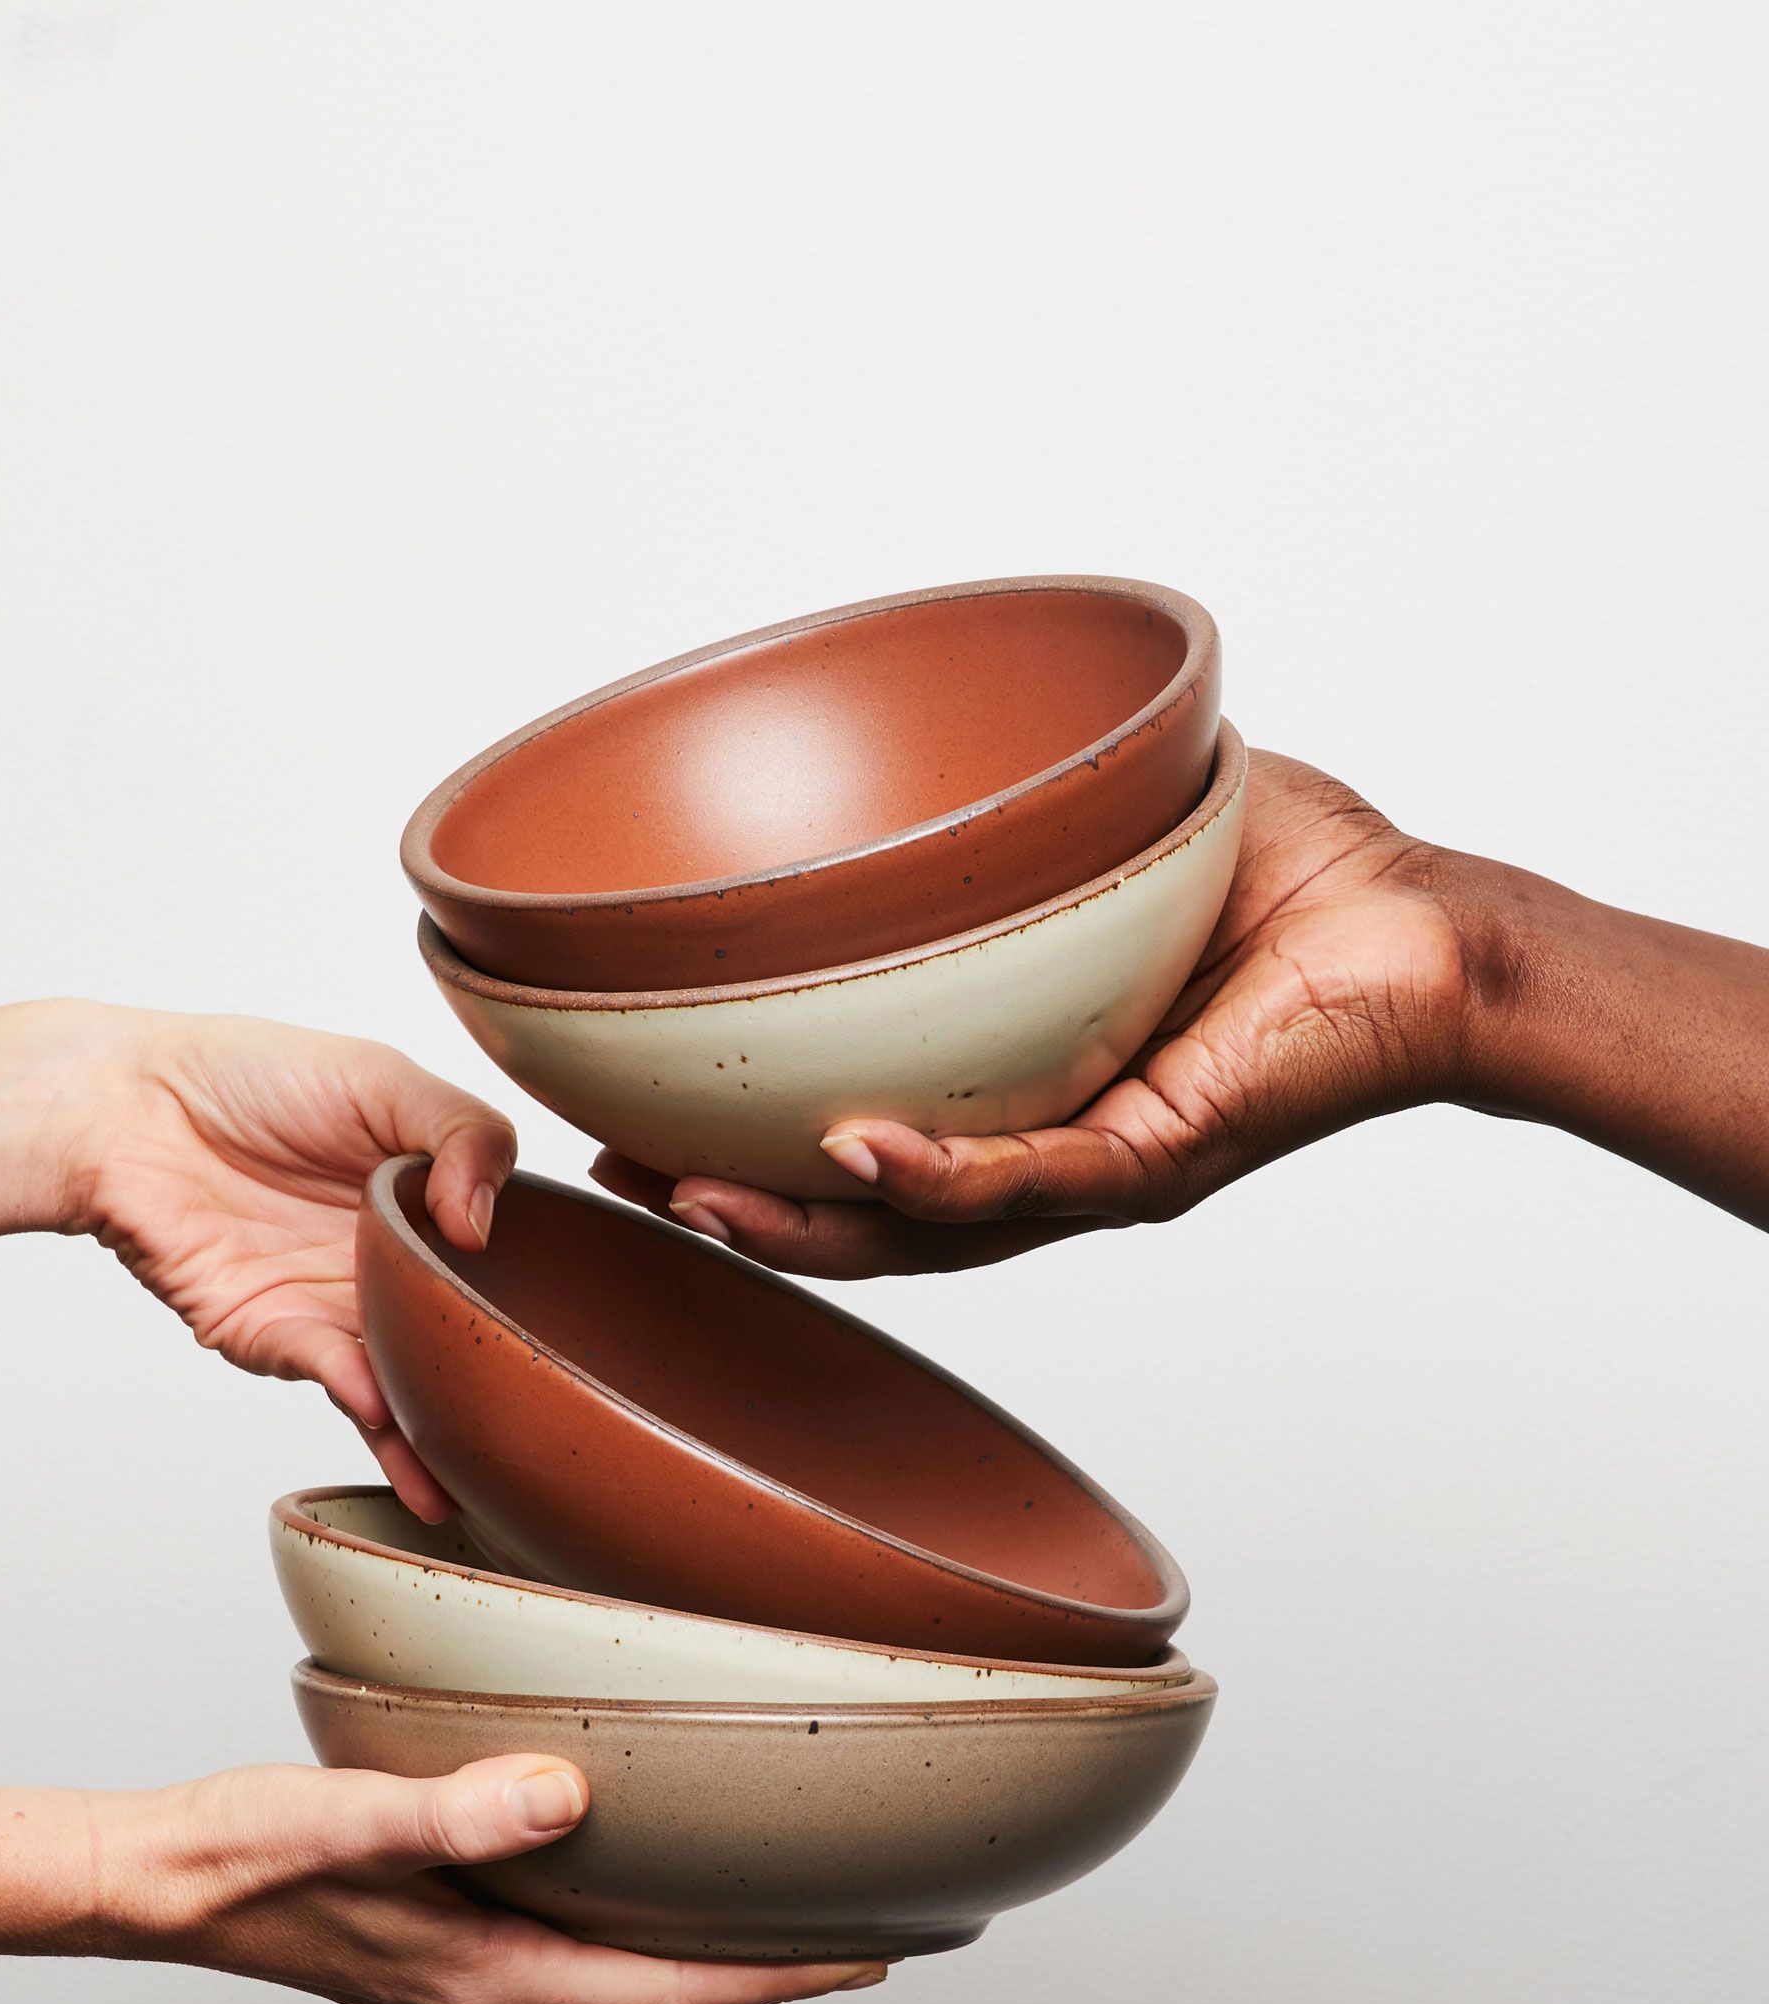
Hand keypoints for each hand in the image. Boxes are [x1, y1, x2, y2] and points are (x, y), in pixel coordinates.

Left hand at [0, 1000, 514, 1515]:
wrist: (122, 1108)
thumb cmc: (247, 1076)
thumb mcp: (381, 1077)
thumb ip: (462, 1134)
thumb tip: (482, 1225)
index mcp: (425, 1200)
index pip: (502, 1256)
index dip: (541, 1287)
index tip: (588, 1321)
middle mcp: (387, 1263)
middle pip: (462, 1335)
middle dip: (505, 1388)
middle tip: (565, 1422)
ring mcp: (336, 1308)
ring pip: (408, 1378)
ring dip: (445, 1432)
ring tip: (491, 1478)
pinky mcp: (277, 1337)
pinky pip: (339, 1381)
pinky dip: (374, 1405)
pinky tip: (405, 1423)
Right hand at [102, 1756, 885, 2003]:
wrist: (159, 1880)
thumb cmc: (243, 1858)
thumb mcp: (350, 1825)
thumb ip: (455, 1812)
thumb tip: (563, 1795)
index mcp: (493, 1974)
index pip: (672, 1991)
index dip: (779, 1979)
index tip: (874, 1959)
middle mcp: (497, 1980)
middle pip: (666, 1982)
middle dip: (771, 1961)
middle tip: (871, 1921)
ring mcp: (474, 1958)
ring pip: (624, 1954)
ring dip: (708, 1933)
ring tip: (789, 1889)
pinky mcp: (451, 1924)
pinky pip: (577, 1925)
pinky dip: (639, 1903)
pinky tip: (653, 1854)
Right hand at [593, 753, 1478, 1276]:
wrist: (1432, 932)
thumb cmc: (1291, 880)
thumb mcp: (1105, 824)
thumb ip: (1004, 804)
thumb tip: (899, 726)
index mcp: (1016, 1084)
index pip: (858, 1135)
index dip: (745, 1145)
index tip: (633, 1124)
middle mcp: (1044, 1146)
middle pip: (862, 1211)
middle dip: (735, 1211)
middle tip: (620, 1185)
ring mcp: (1097, 1164)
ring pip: (925, 1228)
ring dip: (802, 1222)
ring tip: (691, 1201)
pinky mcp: (1161, 1156)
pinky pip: (1032, 1180)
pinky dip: (938, 1174)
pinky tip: (852, 1150)